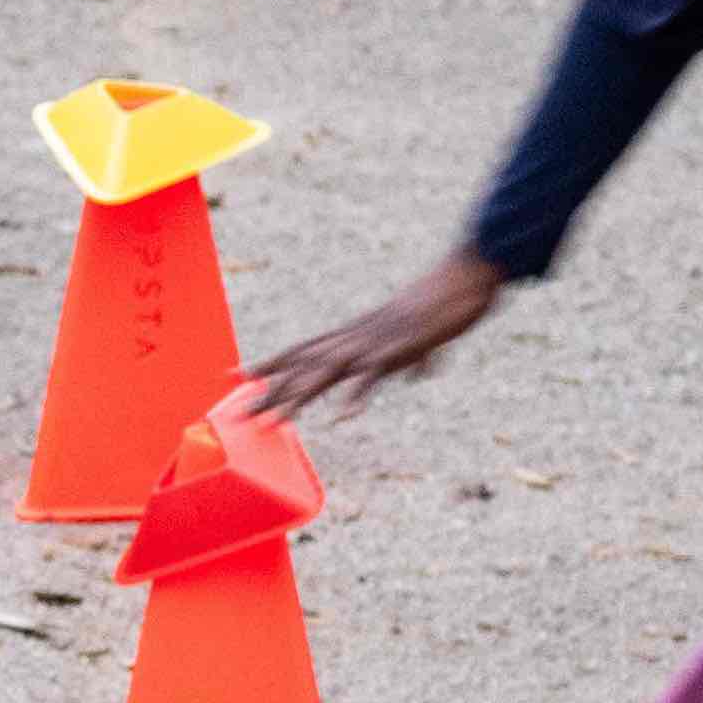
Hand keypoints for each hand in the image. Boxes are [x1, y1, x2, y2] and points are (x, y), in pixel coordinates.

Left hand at [239, 248, 504, 423]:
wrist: (465, 279)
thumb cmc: (446, 305)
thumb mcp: (425, 339)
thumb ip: (417, 358)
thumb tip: (421, 373)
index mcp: (356, 333)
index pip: (303, 349)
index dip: (271, 363)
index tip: (237, 376)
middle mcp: (355, 336)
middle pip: (304, 365)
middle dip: (269, 390)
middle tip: (236, 415)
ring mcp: (373, 342)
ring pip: (326, 372)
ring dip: (297, 399)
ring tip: (272, 424)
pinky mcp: (397, 349)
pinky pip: (371, 376)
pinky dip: (355, 396)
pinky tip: (341, 418)